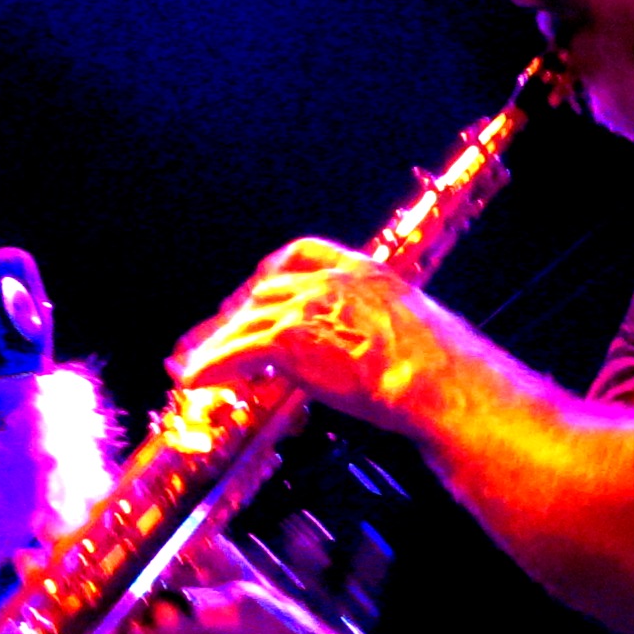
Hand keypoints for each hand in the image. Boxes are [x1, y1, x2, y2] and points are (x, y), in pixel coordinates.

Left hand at [172, 238, 452, 425]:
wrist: (437, 380)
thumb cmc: (440, 371)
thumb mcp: (411, 335)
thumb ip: (375, 331)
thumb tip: (363, 353)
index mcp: (364, 273)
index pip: (305, 252)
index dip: (274, 271)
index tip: (258, 290)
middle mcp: (330, 282)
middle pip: (265, 291)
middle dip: (236, 315)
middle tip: (213, 337)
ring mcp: (306, 307)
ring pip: (246, 322)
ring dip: (216, 346)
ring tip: (194, 368)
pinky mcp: (288, 339)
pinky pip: (237, 351)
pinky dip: (212, 365)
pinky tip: (198, 381)